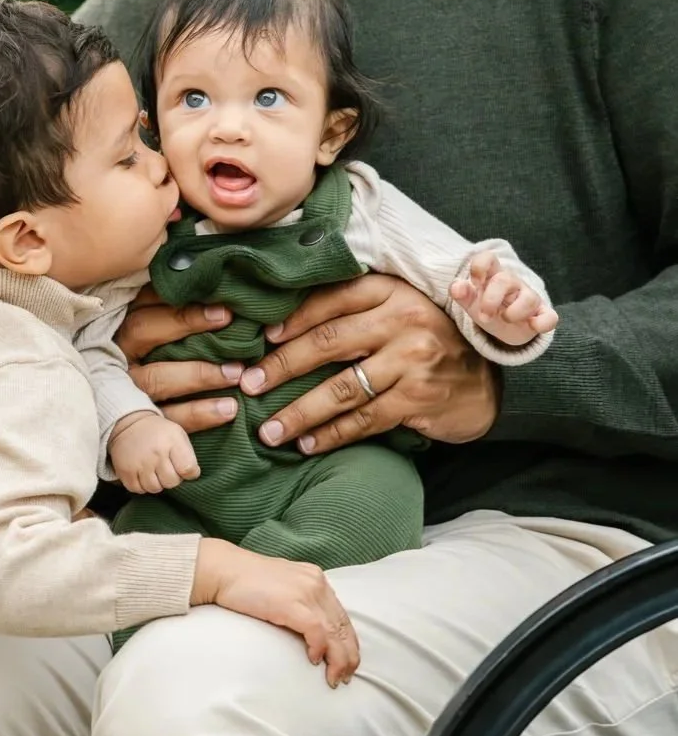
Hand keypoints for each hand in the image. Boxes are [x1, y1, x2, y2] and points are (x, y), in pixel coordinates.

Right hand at [108, 411, 199, 493]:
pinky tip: (143, 472)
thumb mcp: (178, 434)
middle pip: (172, 482)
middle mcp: (156, 452)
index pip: (188, 469)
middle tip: (167, 467)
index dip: (190, 472)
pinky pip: (139, 490)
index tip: (185, 467)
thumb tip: (194, 475)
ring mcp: (140, 463)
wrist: (129, 425)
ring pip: (155, 488)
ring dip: (157, 482)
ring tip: (154, 469)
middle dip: (172, 478)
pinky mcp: (126, 472)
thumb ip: (189, 455)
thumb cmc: (160, 434)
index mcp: (172, 441)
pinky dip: (142, 485)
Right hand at [114, 284, 241, 433]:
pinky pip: (167, 418)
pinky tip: (229, 409)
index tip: (219, 303)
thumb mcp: (147, 334)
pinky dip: (199, 414)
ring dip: (200, 374)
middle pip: (143, 331)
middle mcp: (116, 355)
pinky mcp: (137, 423)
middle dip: (185, 323)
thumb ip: (164, 310)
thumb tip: (202, 284)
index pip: (143, 303)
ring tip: (237, 372)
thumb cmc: (148, 362)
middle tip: (228, 319)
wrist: (122, 433)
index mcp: (118, 327)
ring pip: (158, 378)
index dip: (177, 300)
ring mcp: (125, 389)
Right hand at [192, 538, 358, 685]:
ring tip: (334, 678)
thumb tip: (310, 628)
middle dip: (348, 655)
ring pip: (335, 632)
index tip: (347, 662)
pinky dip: (320, 649)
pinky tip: (313, 660)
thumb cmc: (247, 581)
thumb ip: (299, 600)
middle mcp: (316, 583)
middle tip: (345, 677)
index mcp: (315, 578)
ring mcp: (306, 592)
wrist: (224, 570)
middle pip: (343, 625)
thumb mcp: (282, 588)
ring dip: (338, 660)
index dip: (348, 641)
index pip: (341, 614)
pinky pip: (317, 632)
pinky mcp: (293, 604)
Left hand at [241, 274, 499, 454]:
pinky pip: (363, 419)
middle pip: (328, 343)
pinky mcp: (418, 399)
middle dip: (282, 366)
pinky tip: (306, 444)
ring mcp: (412, 361)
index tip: (262, 339)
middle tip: (248, 386)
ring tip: (269, 430)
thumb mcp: (398, 309)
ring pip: (341, 388)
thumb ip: (356, 309)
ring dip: (300, 412)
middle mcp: (401, 321)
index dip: (292, 319)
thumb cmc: (428, 338)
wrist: (487, 377)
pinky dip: (331, 434)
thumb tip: (285, 325)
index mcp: (391, 291)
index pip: (331, 300)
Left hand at [450, 252, 558, 345]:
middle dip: (491, 300)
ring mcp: (529, 298)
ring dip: (515, 312)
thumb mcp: (471, 302)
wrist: (506, 327)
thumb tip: (456, 287)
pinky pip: (550, 316)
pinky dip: (543, 323)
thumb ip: (461, 293)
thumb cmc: (487, 307)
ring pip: (530, 298)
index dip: (479, 266)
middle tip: (484, 316)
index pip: (488, 258)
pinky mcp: (542, 315)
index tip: (474, 283)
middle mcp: (513, 283)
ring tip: (506, 319)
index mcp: (492, 275)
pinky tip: (532, 326)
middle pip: (506, 279)